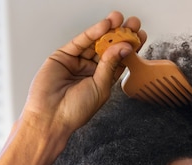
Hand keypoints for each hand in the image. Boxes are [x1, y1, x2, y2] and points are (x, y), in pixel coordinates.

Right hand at [21, 11, 145, 142]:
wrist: (51, 117)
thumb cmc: (75, 111)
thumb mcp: (101, 88)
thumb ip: (111, 65)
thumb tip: (124, 47)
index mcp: (103, 81)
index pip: (119, 60)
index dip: (130, 47)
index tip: (141, 36)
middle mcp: (90, 70)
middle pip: (108, 48)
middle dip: (120, 35)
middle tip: (133, 24)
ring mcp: (77, 62)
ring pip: (95, 42)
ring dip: (108, 30)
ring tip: (119, 20)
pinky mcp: (63, 56)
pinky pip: (80, 41)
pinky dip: (93, 32)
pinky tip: (104, 26)